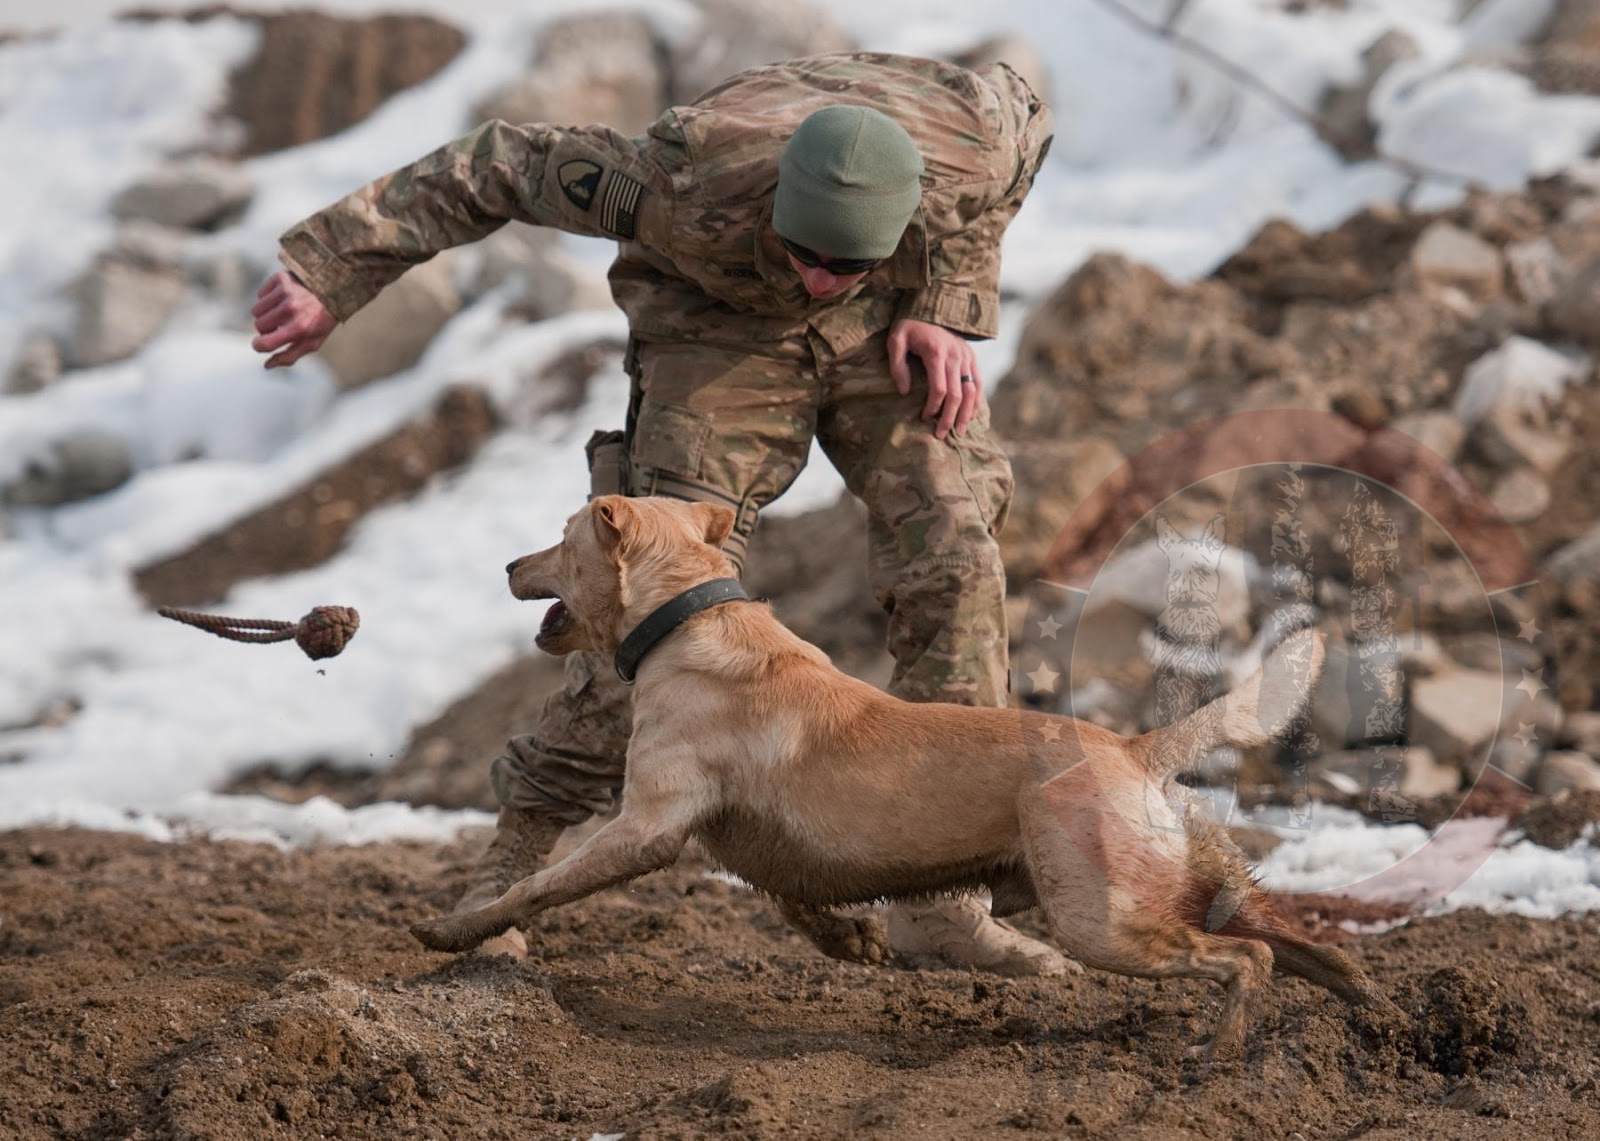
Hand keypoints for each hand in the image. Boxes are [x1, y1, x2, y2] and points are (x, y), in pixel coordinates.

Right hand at [252, 270, 336, 368]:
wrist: (335, 290)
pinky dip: (268, 298)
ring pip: (256, 310)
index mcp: (299, 329)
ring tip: (283, 311)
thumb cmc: (321, 320)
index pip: (264, 343)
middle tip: (281, 325)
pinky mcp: (281, 278)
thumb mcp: (312, 342)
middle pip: (258, 325)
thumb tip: (267, 365)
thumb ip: (290, 356)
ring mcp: (285, 292)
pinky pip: (260, 294)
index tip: (261, 344)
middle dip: (267, 328)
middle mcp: (291, 309)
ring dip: (266, 313)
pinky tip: (283, 298)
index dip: (259, 346)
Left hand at [887, 318, 984, 439]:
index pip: (940, 388)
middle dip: (949, 417)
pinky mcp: (971, 356)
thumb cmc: (909, 326)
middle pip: (957, 394)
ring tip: (960, 432)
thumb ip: (897, 365)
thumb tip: (905, 391)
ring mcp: (966, 356)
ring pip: (972, 391)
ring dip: (967, 414)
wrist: (929, 306)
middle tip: (941, 435)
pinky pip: (978, 382)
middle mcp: (956, 355)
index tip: (924, 418)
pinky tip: (972, 415)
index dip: (933, 407)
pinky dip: (977, 401)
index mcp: (937, 353)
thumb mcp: (896, 341)